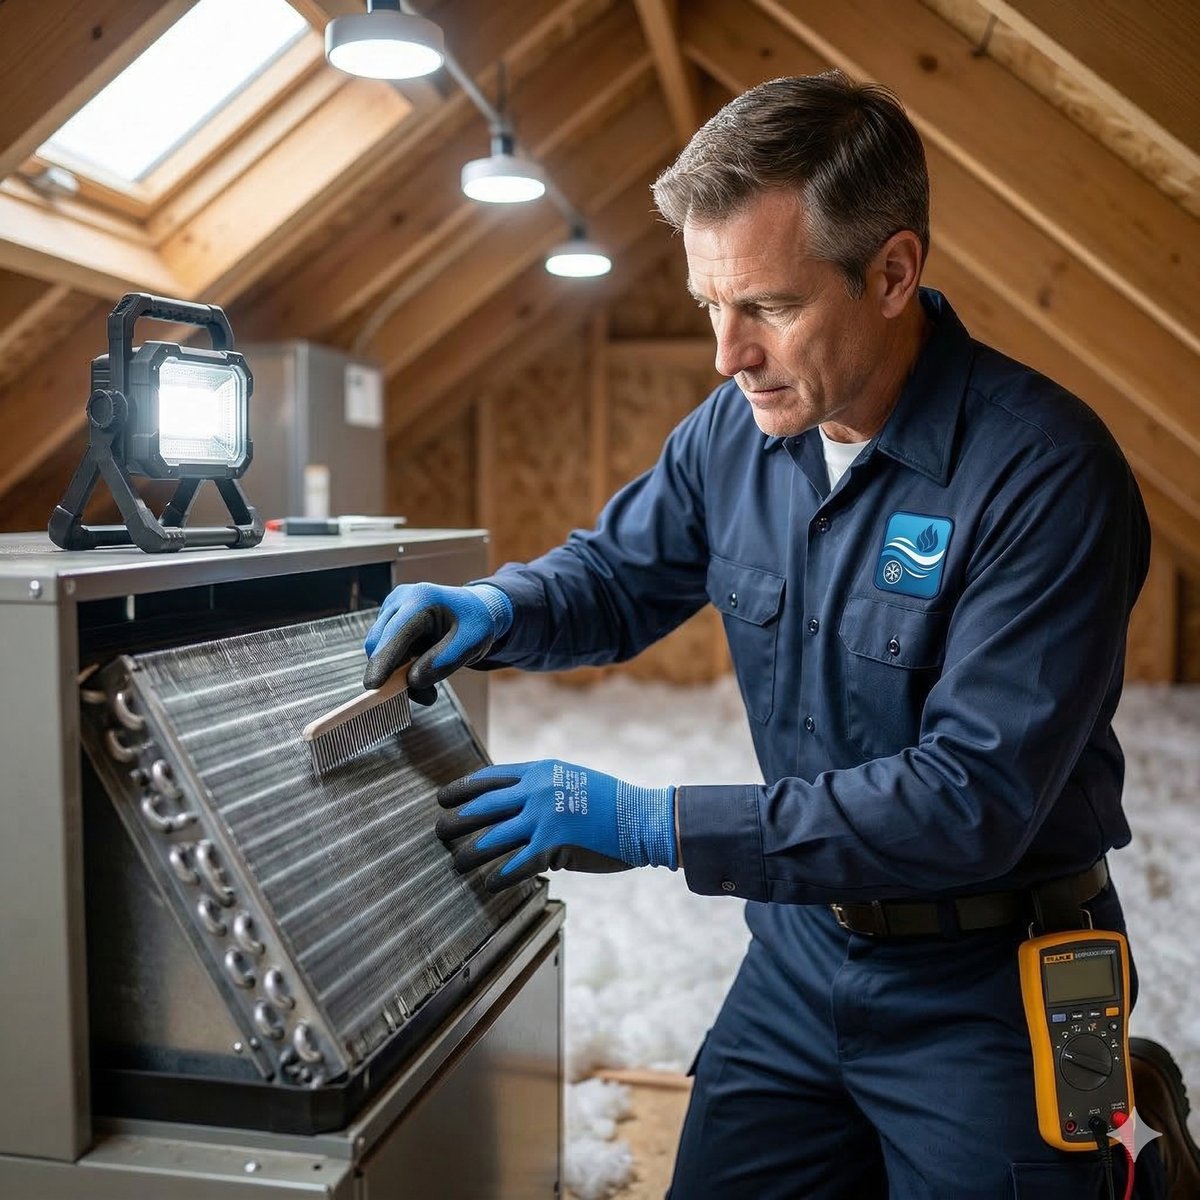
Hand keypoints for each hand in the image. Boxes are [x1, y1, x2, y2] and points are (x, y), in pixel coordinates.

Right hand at [363, 582, 511, 700]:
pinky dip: (400, 670)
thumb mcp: (471, 643)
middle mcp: (400, 600)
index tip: (373, 684)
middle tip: (427, 697)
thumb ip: (443, 661)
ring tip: (430, 691)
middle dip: (393, 674)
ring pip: (380, 651)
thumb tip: (412, 680)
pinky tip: (422, 674)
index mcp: (422, 598)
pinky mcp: (389, 623)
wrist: (474, 611)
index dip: (383, 659)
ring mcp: (391, 610)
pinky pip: (385, 652)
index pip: (396, 632)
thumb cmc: (474, 624)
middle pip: (379, 642)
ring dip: (399, 675)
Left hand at [436, 759, 676, 891]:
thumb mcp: (570, 778)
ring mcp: (542, 819)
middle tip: (439, 831)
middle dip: (456, 821)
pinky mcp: (552, 847)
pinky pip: (514, 865)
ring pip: (491, 839)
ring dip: (469, 853)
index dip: (462, 789)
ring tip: (455, 862)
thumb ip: (540, 785)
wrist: (640, 818)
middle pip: (482, 808)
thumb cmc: (609, 801)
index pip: (489, 778)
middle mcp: (535, 792)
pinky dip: (497, 876)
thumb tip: (513, 799)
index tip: (443, 797)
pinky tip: (487, 883)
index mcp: (539, 771)